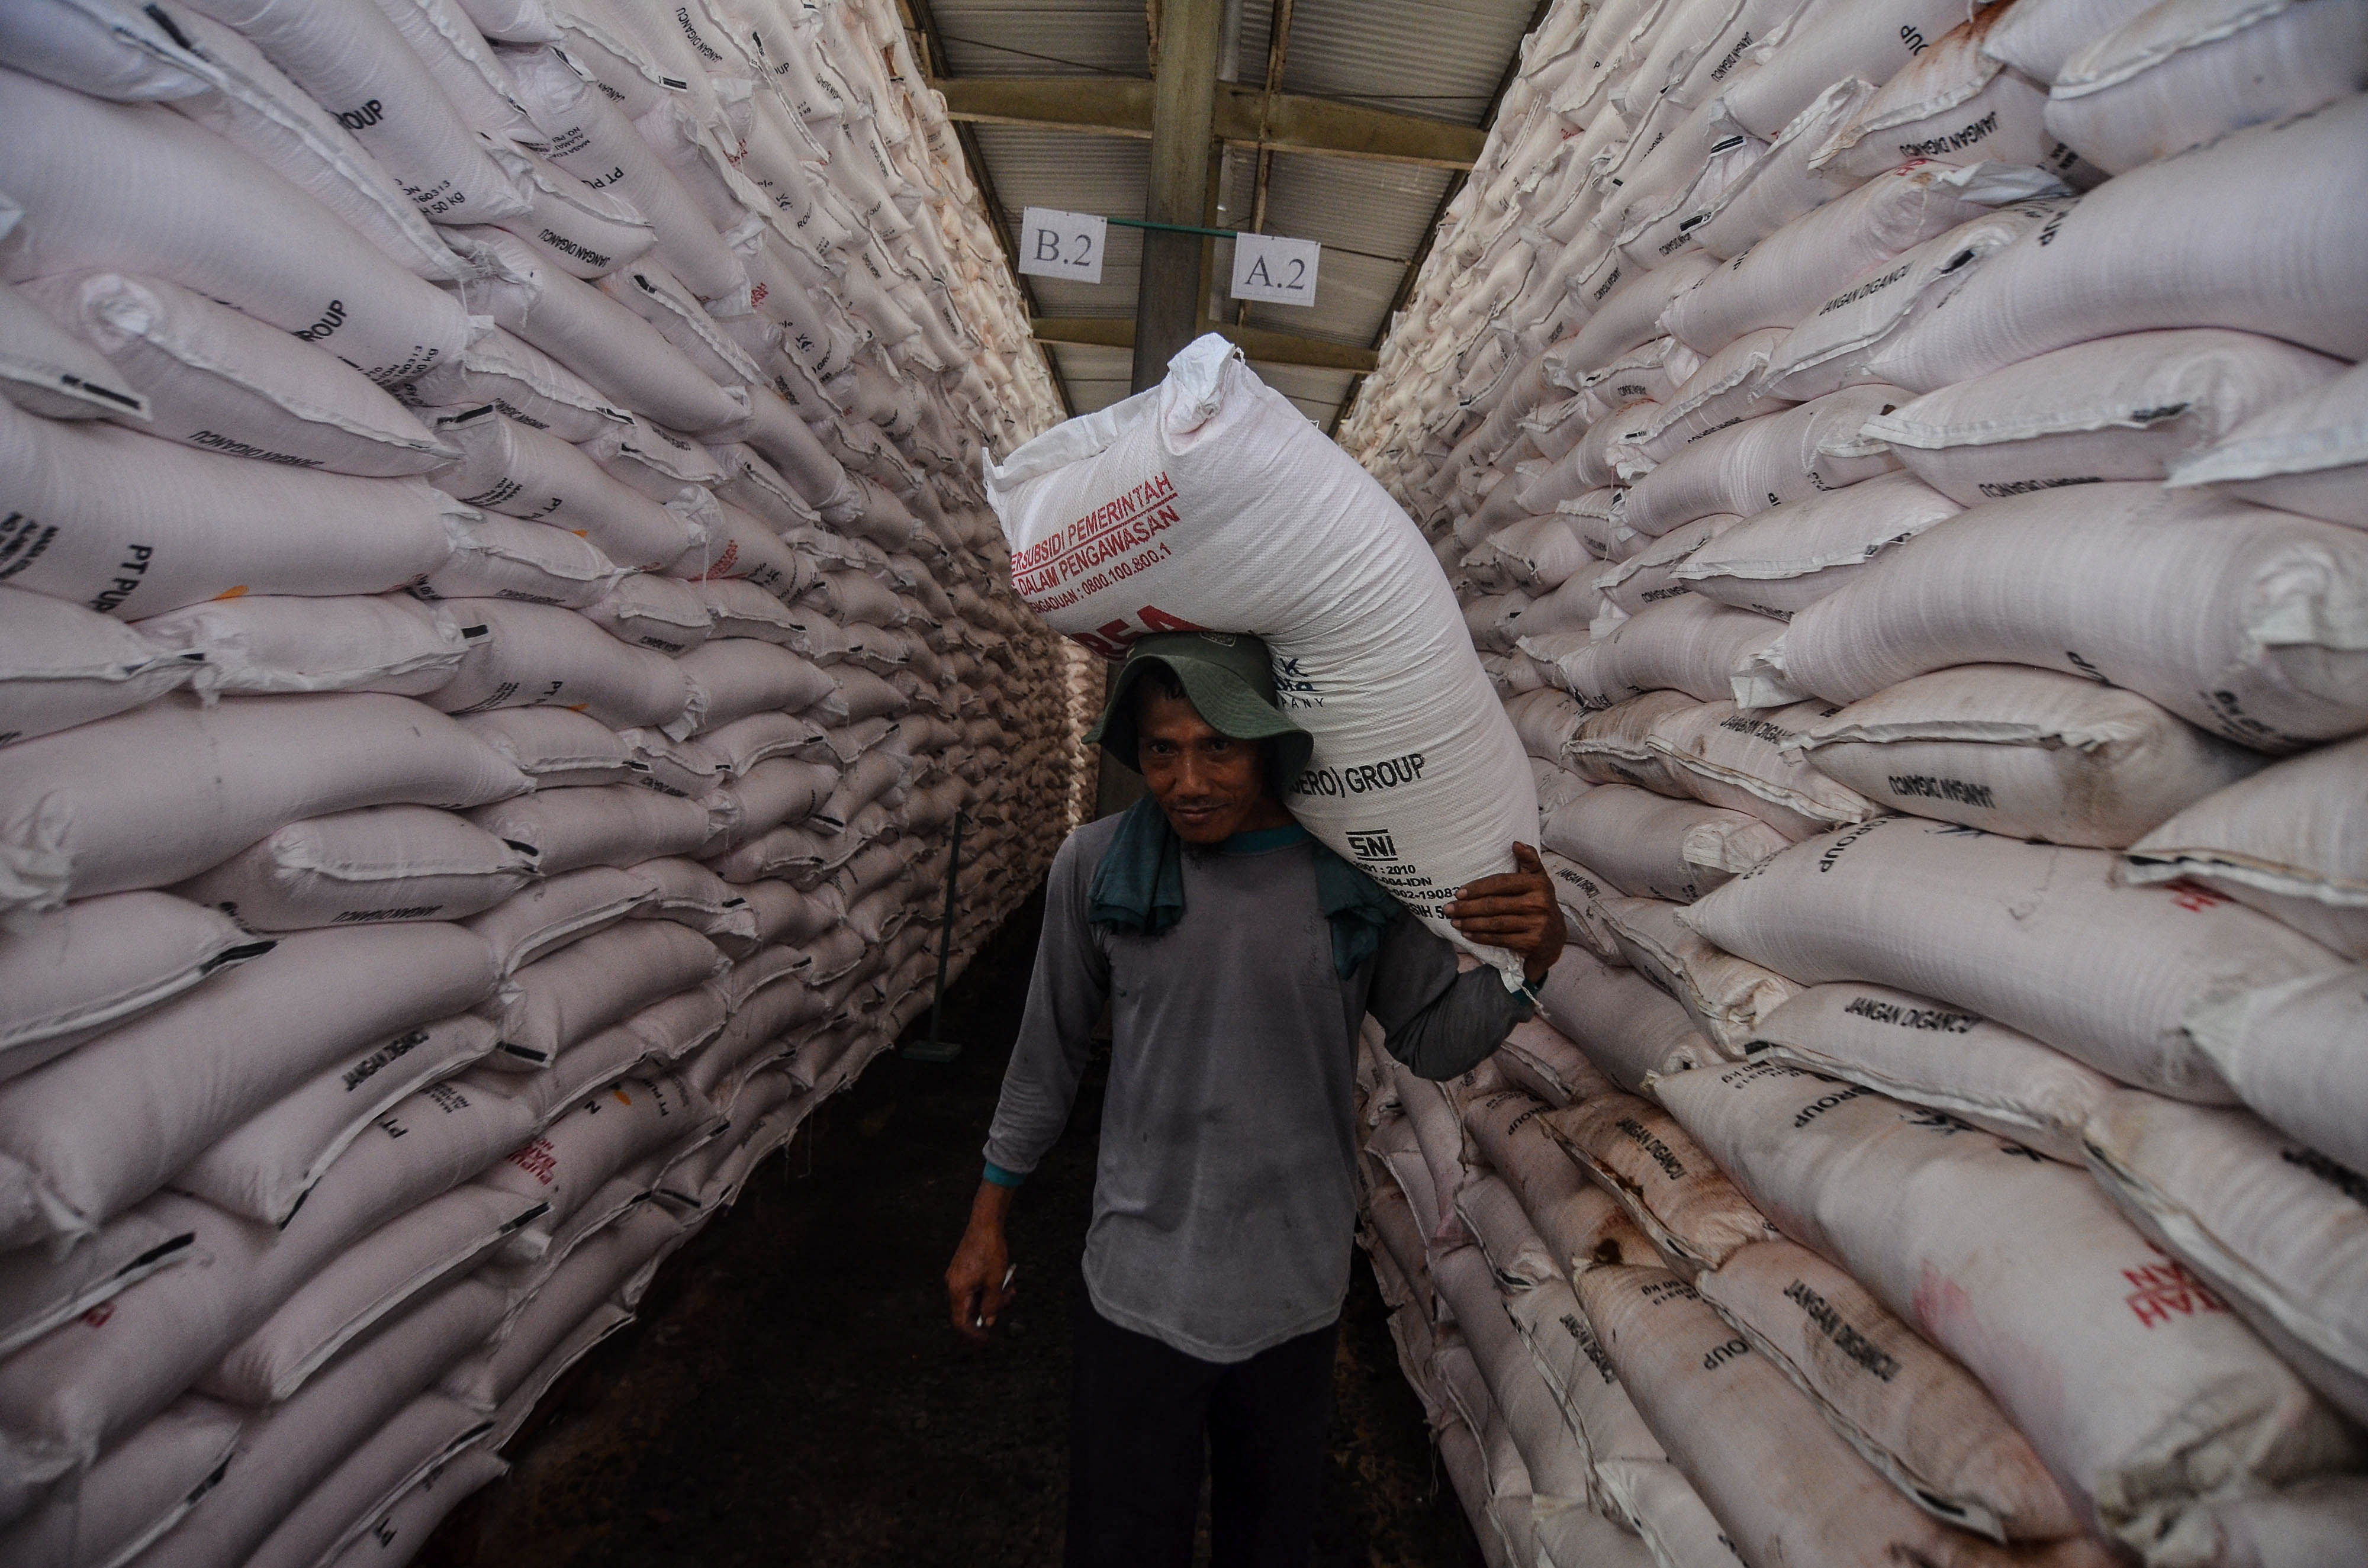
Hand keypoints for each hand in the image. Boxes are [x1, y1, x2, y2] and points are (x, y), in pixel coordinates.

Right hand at [946, 1181, 1016, 1344]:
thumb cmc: (990, 1251)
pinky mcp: (963, 1269)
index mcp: (957, 1290)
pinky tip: (1004, 1279)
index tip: (986, 1339)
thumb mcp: (996, 1282)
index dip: (973, 1333)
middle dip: (991, 1309)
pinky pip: (975, 1286)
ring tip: (1010, 1287)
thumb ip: (992, 1305)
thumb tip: (988, 1322)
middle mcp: (953, 1285)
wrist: (985, 1224)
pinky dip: (989, 1287)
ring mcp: (957, 1276)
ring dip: (993, 1297)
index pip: (960, 1321)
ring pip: (975, 1297)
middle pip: (970, 1309)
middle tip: (1009, 1299)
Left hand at [1446, 842, 1564, 983]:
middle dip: (1467, 908)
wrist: (1555, 938)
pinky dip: (1481, 937)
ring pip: (1494, 923)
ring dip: (1470, 923)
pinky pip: (1500, 939)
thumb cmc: (1540, 902)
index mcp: (1538, 883)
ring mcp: (1536, 924)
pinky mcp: (1531, 942)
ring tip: (1454, 921)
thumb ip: (1529, 860)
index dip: (1477, 888)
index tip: (1458, 893)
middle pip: (1494, 905)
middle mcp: (1539, 903)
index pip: (1501, 883)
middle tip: (1448, 909)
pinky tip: (1467, 934)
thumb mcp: (1539, 879)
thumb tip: (1516, 843)